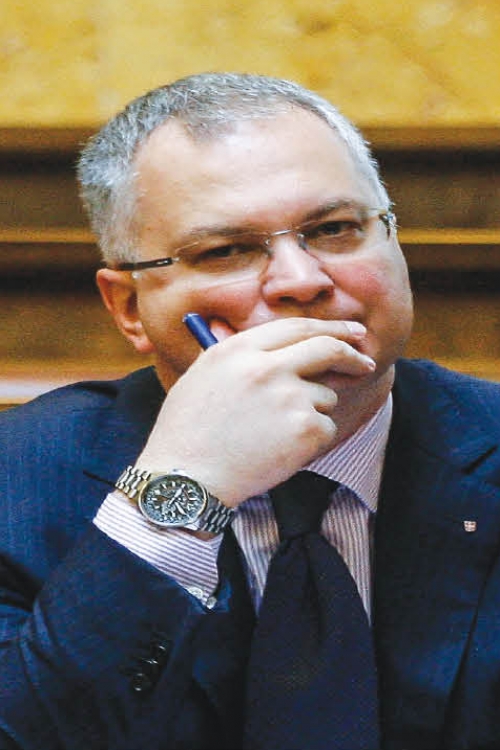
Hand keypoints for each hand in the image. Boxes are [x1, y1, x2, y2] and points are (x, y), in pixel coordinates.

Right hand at [136, 317, 374, 505]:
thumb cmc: (188, 432)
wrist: (186, 479)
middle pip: (326, 348)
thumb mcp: (203, 376)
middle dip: (351, 354)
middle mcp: (266, 367)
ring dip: (312, 413)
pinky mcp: (304, 429)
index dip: (329, 327)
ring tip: (274, 434)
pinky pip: (326, 428)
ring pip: (326, 397)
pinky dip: (311, 441)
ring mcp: (288, 397)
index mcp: (239, 350)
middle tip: (364, 362)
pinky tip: (280, 451)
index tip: (349, 332)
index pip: (296, 327)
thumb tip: (280, 348)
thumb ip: (240, 356)